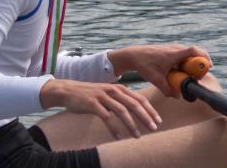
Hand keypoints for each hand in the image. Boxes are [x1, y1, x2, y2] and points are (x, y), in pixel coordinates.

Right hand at [40, 78, 158, 139]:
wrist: (68, 91)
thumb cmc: (91, 95)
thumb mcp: (109, 94)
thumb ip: (121, 100)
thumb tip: (137, 110)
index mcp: (120, 89)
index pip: (140, 99)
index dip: (150, 110)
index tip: (158, 120)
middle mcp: (114, 91)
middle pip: (134, 104)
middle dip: (146, 117)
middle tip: (153, 128)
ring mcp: (103, 97)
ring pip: (122, 111)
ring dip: (131, 125)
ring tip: (137, 136)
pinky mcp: (93, 104)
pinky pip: (106, 117)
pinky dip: (114, 128)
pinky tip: (119, 136)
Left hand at [108, 44, 210, 97]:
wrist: (134, 55)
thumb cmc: (144, 65)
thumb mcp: (155, 80)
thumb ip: (167, 90)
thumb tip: (178, 97)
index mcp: (174, 54)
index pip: (194, 51)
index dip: (204, 58)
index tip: (208, 67)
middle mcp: (176, 48)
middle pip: (196, 53)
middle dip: (201, 65)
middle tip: (198, 77)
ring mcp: (174, 48)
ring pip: (191, 54)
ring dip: (194, 64)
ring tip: (190, 76)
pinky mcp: (172, 50)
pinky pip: (185, 55)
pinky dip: (188, 62)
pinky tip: (183, 72)